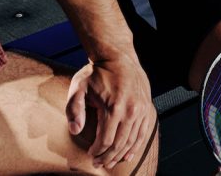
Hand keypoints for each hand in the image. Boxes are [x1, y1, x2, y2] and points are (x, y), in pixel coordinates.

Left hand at [66, 54, 154, 169]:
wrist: (118, 56)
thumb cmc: (96, 72)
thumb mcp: (79, 86)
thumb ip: (74, 109)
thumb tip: (75, 130)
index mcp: (114, 107)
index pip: (106, 140)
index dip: (97, 151)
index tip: (90, 155)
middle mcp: (131, 110)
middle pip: (119, 144)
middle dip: (108, 157)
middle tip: (99, 164)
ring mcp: (141, 110)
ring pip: (132, 141)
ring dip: (120, 155)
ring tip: (110, 162)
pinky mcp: (147, 108)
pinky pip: (142, 133)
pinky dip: (135, 146)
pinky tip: (127, 155)